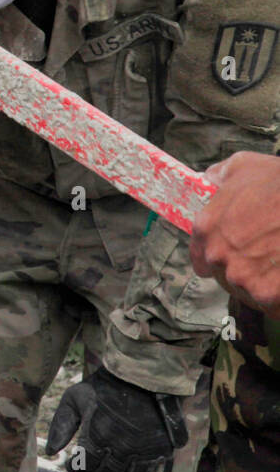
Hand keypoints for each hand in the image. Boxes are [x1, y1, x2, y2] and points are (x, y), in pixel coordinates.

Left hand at [45, 367, 187, 471]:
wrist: (142, 377)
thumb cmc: (103, 387)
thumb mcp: (74, 398)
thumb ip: (60, 425)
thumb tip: (51, 452)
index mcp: (97, 435)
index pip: (83, 466)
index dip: (75, 469)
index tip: (73, 466)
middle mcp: (120, 447)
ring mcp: (143, 451)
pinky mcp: (161, 451)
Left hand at [190, 151, 279, 318]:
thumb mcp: (244, 166)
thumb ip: (219, 175)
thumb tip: (209, 179)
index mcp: (206, 228)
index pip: (200, 258)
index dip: (220, 257)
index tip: (236, 255)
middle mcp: (218, 255)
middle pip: (226, 276)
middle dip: (245, 270)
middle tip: (268, 257)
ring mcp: (242, 277)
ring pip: (249, 292)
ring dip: (264, 285)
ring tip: (279, 267)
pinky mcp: (268, 295)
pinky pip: (272, 306)